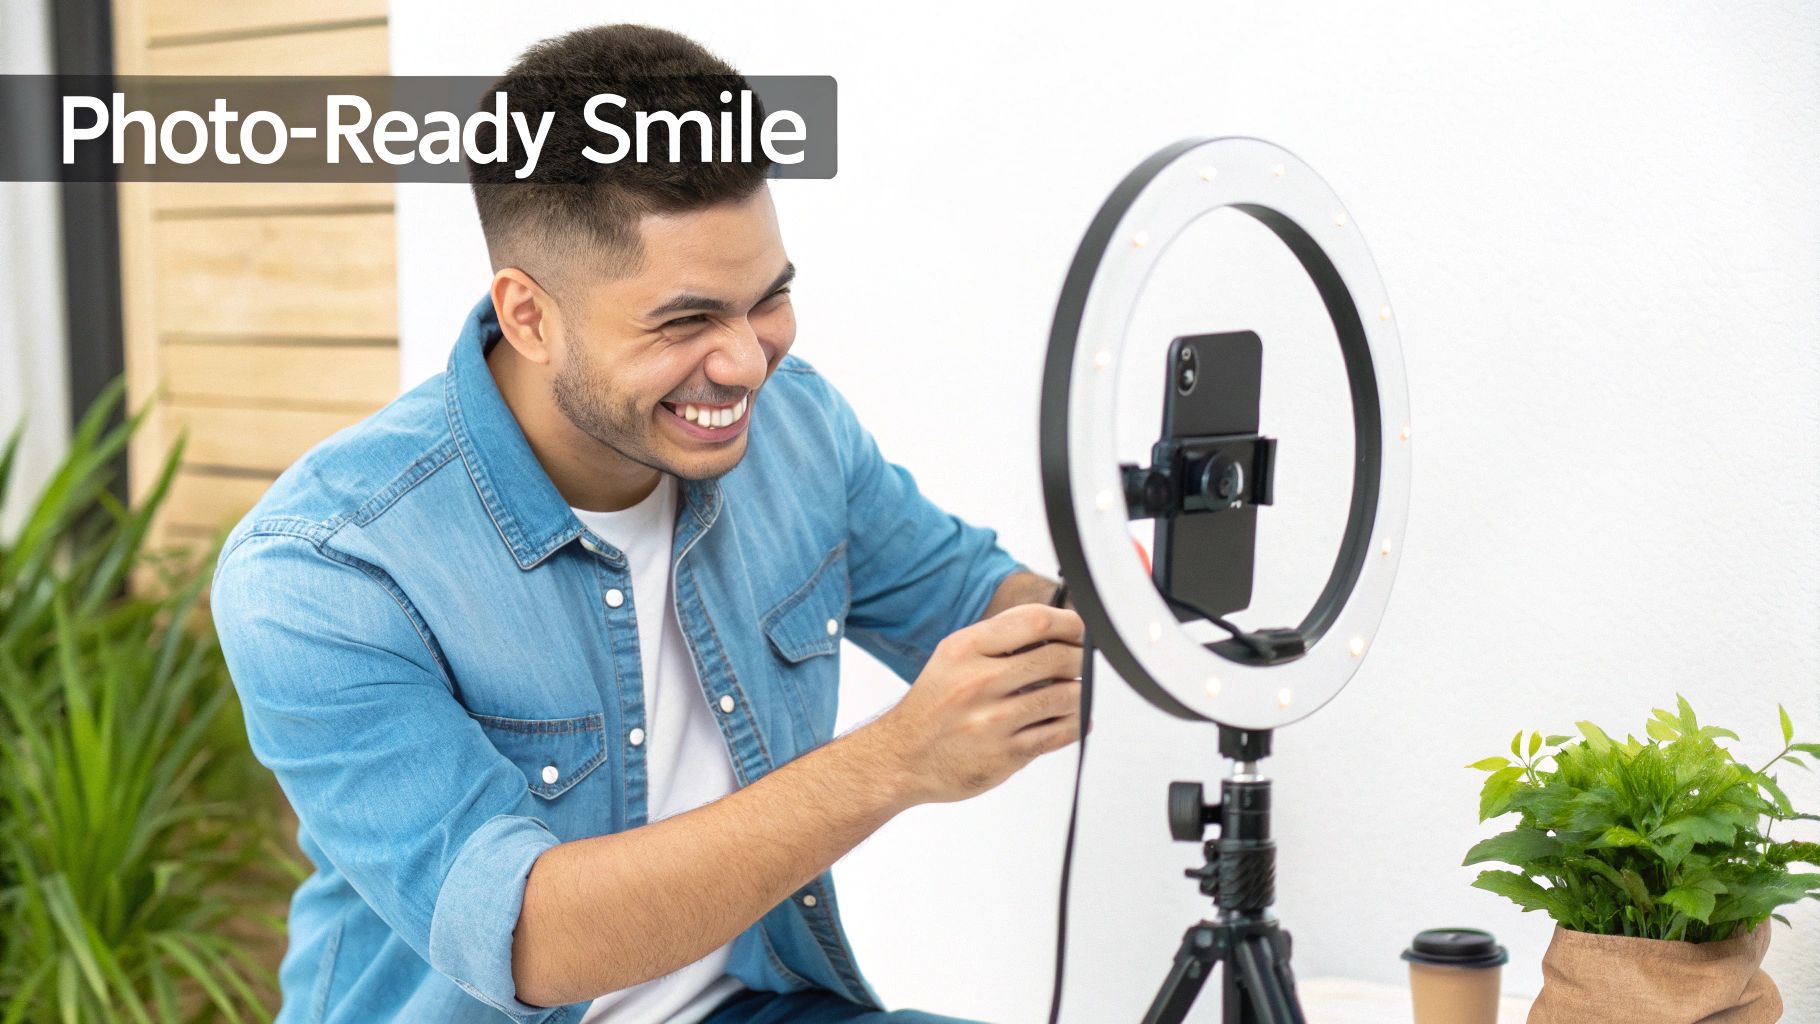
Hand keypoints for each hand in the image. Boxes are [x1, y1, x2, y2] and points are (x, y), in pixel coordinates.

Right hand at [864, 604, 1084, 805]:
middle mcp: (978, 682)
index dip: (1068, 623)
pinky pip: (1060, 734)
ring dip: (1079, 693)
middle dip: (1080, 659)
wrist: (902, 757)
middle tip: (1082, 662)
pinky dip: (1076, 723)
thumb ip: (999, 641)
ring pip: (1066, 698)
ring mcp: (993, 721)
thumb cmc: (934, 705)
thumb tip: (1057, 630)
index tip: (1079, 630)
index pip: (1034, 622)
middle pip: (1057, 658)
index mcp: (965, 649)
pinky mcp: (1006, 755)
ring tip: (1074, 692)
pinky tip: (1074, 719)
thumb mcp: (953, 658)